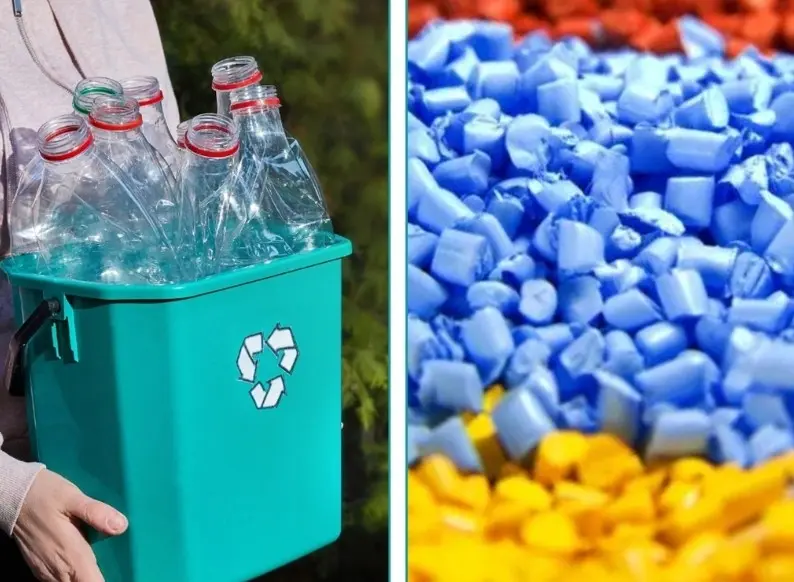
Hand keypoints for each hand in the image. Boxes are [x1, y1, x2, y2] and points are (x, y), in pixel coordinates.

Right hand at [13, 469, 127, 581]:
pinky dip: (72, 577)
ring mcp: (47, 571)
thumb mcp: (73, 497)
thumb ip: (96, 513)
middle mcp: (59, 569)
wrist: (13, 497)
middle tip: (110, 564)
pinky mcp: (40, 568)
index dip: (103, 581)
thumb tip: (121, 526)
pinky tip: (80, 564)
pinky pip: (59, 581)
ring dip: (84, 578)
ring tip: (96, 565)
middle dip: (96, 578)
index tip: (119, 573)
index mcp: (72, 555)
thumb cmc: (46, 495)